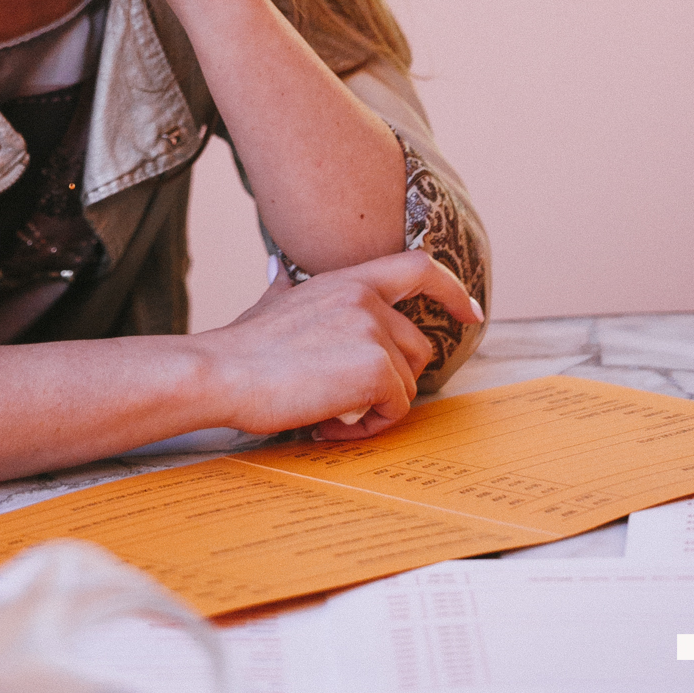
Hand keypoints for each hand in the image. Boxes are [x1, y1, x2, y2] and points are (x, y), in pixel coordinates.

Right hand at [199, 250, 482, 439]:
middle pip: (418, 346)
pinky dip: (370, 426)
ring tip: (332, 413)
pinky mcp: (376, 367)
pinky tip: (332, 422)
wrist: (223, 371)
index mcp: (347, 279)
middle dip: (393, 380)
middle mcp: (366, 297)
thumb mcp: (272, 302)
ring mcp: (373, 330)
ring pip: (407, 382)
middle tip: (347, 400)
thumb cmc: (242, 347)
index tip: (470, 311)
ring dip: (377, 408)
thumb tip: (277, 268)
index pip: (418, 266)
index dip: (451, 289)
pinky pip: (396, 408)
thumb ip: (287, 286)